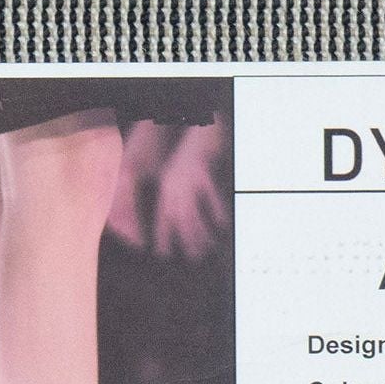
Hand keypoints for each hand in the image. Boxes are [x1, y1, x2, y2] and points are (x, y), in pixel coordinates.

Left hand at [149, 121, 230, 260]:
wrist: (198, 126)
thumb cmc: (193, 152)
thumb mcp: (182, 174)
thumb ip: (182, 194)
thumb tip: (187, 216)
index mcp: (167, 188)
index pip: (162, 219)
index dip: (162, 238)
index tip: (165, 255)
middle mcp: (173, 185)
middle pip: (176, 220)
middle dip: (184, 241)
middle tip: (195, 258)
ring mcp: (186, 178)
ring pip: (190, 212)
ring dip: (199, 232)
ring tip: (208, 247)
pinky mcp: (199, 169)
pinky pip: (207, 195)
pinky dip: (215, 211)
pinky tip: (222, 224)